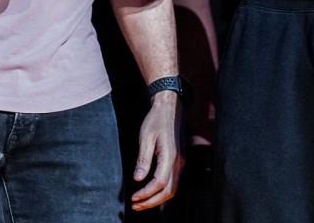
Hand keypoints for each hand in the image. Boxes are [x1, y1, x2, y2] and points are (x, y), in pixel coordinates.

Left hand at [129, 92, 183, 211]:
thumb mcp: (146, 138)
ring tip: (141, 202)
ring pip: (172, 189)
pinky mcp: (178, 161)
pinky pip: (172, 182)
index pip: (159, 183)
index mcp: (170, 156)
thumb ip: (143, 160)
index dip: (146, 193)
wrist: (169, 108)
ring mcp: (180, 163)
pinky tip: (150, 192)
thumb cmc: (156, 120)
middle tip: (135, 206)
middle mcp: (178, 162)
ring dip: (157, 199)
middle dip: (151, 202)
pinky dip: (161, 191)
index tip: (133, 198)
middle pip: (168, 191)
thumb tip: (138, 179)